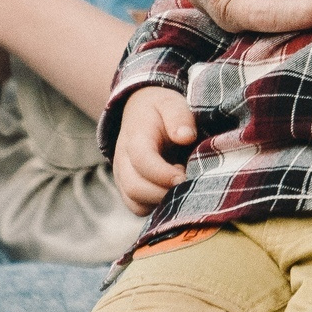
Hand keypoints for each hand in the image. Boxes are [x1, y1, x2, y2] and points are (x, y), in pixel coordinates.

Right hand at [113, 85, 196, 214]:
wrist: (140, 112)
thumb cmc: (161, 109)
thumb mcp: (172, 103)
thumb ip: (179, 117)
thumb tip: (186, 137)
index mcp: (135, 138)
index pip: (142, 160)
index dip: (163, 174)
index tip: (185, 175)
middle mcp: (122, 161)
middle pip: (134, 188)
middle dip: (164, 193)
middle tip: (188, 183)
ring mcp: (122, 177)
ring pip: (136, 203)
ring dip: (161, 201)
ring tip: (182, 185)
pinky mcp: (128, 190)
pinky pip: (139, 208)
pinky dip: (157, 206)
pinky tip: (174, 191)